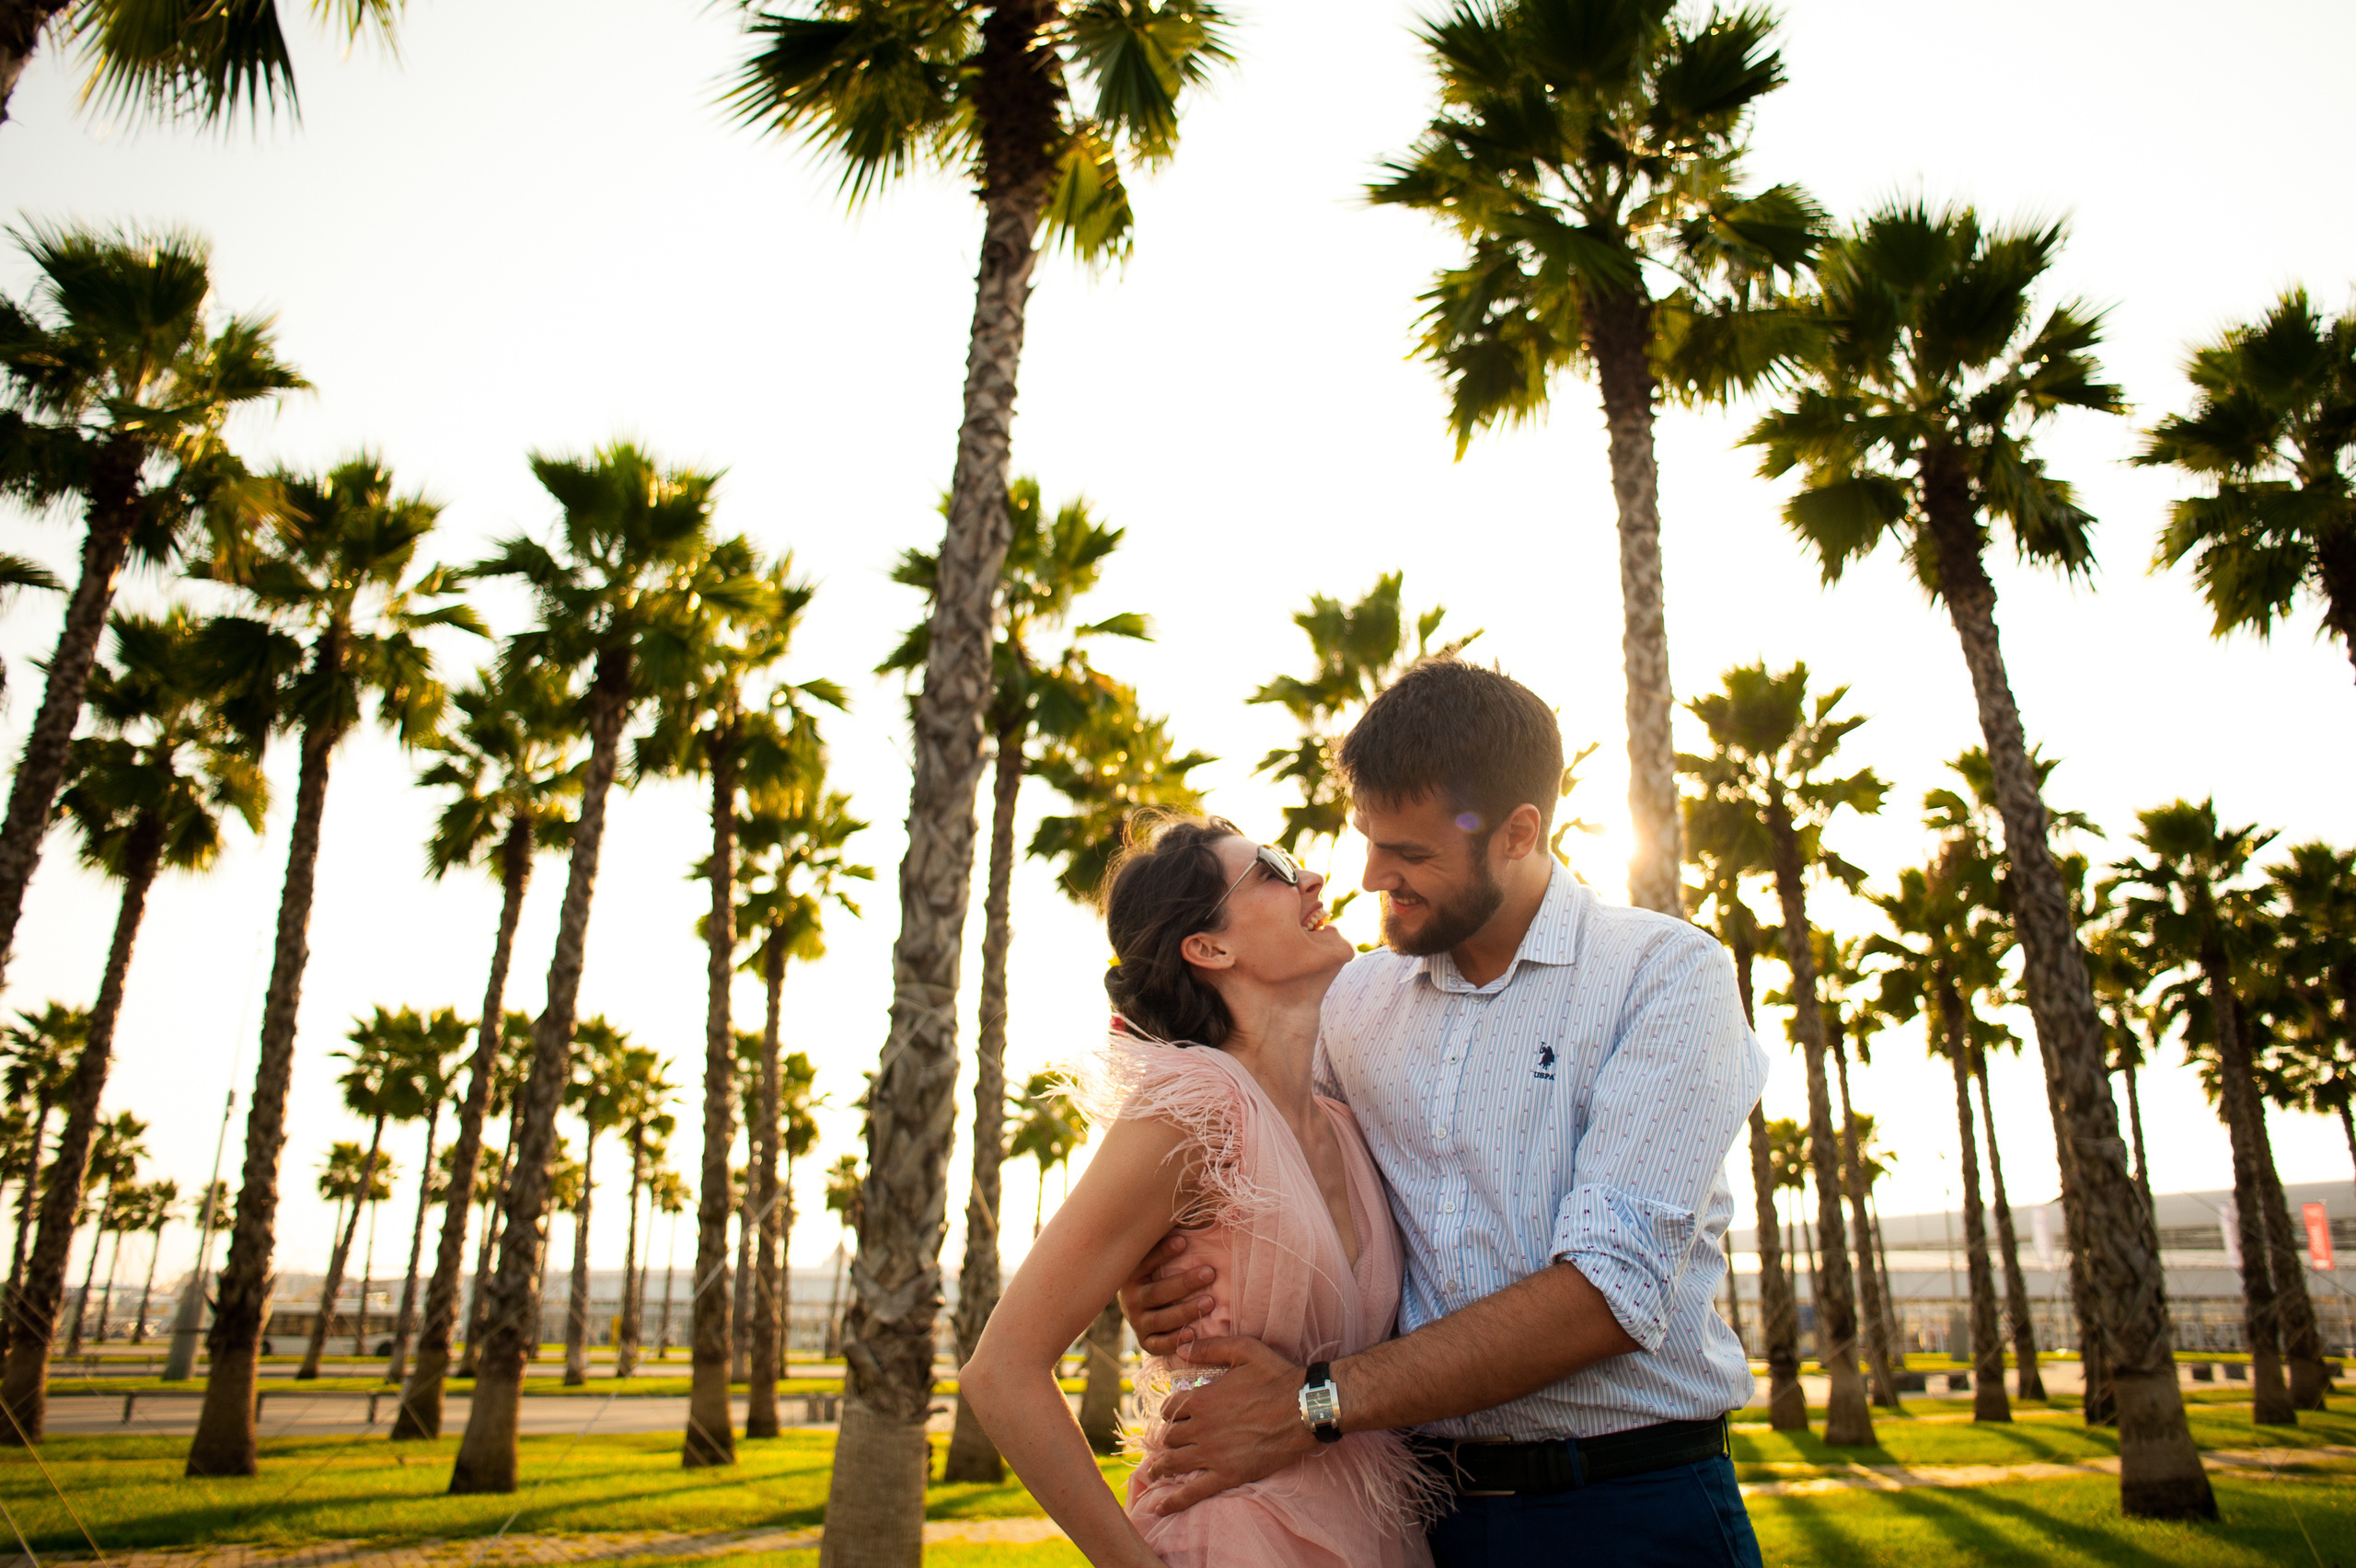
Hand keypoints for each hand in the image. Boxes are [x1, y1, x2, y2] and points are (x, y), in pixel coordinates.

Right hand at [1117, 1232, 1218, 1356]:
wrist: (1143, 1306)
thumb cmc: (1161, 1269)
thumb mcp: (1164, 1250)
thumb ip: (1179, 1230)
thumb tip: (1207, 1195)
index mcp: (1132, 1272)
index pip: (1144, 1260)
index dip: (1162, 1251)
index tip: (1184, 1241)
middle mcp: (1130, 1297)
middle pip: (1156, 1292)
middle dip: (1184, 1282)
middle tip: (1210, 1272)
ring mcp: (1137, 1320)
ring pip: (1161, 1318)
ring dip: (1186, 1310)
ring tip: (1211, 1301)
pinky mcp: (1146, 1340)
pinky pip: (1158, 1344)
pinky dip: (1175, 1341)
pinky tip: (1193, 1333)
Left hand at [1134, 1336, 1315, 1512]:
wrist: (1305, 1408)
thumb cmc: (1277, 1376)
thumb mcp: (1244, 1350)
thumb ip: (1210, 1348)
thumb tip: (1181, 1347)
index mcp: (1201, 1399)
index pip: (1170, 1409)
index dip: (1170, 1412)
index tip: (1175, 1416)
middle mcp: (1201, 1428)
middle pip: (1171, 1437)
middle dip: (1169, 1438)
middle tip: (1170, 1443)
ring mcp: (1213, 1454)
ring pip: (1174, 1463)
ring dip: (1161, 1467)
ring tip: (1155, 1472)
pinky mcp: (1228, 1475)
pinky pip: (1194, 1491)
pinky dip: (1174, 1501)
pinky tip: (1161, 1508)